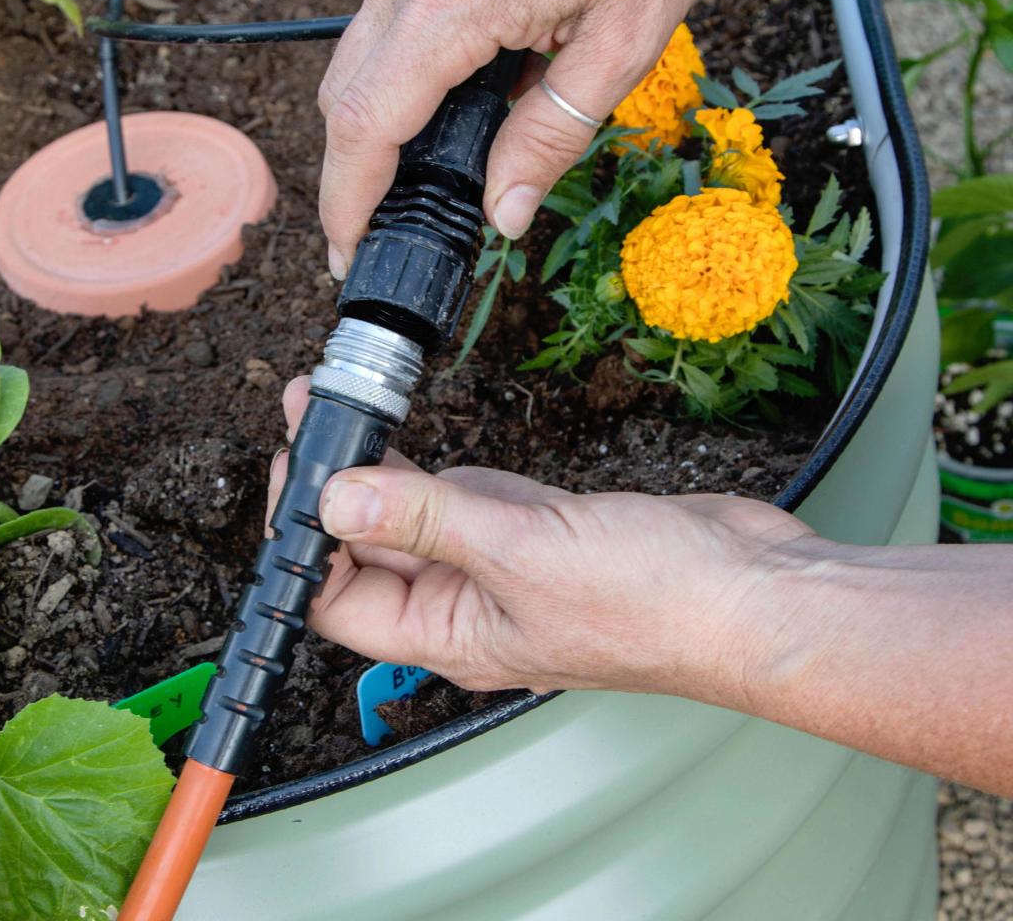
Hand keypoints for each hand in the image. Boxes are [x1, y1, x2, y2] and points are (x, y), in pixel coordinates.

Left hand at [267, 378, 812, 699]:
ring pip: (421, 519)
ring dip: (385, 472)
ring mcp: (505, 567)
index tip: (294, 470)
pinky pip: (471, 500)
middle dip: (338, 486)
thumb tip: (335, 500)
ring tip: (346, 410)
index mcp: (450, 636)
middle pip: (374, 550)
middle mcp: (468, 607)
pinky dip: (441, 473)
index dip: (304, 541)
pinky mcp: (541, 531)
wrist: (753, 590)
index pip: (340, 601)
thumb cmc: (654, 603)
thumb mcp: (520, 552)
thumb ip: (425, 518)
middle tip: (312, 413)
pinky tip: (414, 441)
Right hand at [318, 0, 713, 278]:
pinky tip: (448, 113)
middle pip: (344, 96)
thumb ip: (554, 134)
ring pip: (356, 62)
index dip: (347, 201)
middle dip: (351, 175)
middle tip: (379, 231)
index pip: (367, 124)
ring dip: (372, 129)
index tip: (348, 251)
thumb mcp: (622, 41)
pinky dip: (397, 83)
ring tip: (414, 183)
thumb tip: (504, 213)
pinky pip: (385, 29)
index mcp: (452, 4)